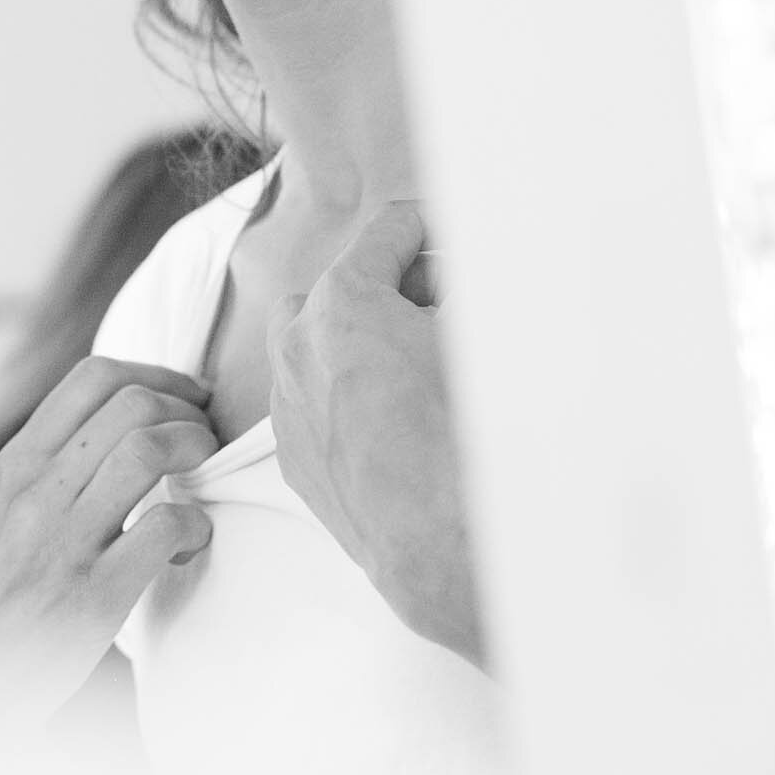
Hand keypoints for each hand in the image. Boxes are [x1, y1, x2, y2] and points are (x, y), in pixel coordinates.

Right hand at [0, 357, 217, 758]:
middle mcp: (37, 493)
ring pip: (149, 449)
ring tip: (204, 476)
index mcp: (16, 466)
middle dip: (187, 411)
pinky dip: (195, 524)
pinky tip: (190, 541)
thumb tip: (111, 422)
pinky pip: (164, 527)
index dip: (157, 376)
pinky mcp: (95, 596)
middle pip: (133, 404)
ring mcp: (64, 542)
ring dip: (196, 451)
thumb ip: (46, 466)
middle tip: (204, 440)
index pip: (92, 378)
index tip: (186, 398)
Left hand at [267, 203, 488, 671]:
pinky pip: (319, 402)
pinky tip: (402, 422)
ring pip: (324, 344)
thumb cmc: (470, 433)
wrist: (448, 548)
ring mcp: (289, 405)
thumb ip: (469, 280)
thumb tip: (464, 270)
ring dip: (367, 342)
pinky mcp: (295, 458)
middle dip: (398, 290)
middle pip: (349, 284)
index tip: (460, 237)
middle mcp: (298, 345)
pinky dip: (352, 396)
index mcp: (342, 299)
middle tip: (449, 316)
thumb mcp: (485, 330)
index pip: (392, 229)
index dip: (435, 227)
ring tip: (422, 370)